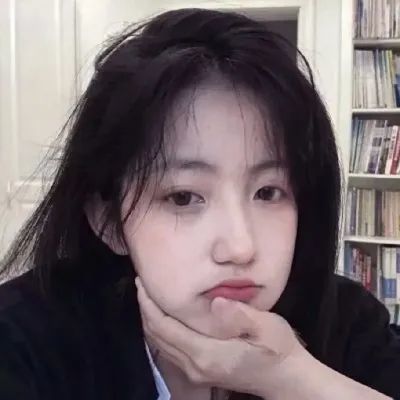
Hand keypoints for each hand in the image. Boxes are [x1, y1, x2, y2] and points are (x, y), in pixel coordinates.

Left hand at [135, 277, 307, 397]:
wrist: (285, 378)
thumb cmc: (278, 349)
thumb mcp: (268, 327)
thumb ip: (241, 315)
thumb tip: (215, 302)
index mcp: (209, 354)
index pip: (167, 328)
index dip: (150, 305)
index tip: (142, 282)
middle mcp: (196, 366)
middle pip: (158, 336)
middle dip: (145, 308)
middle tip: (141, 282)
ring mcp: (196, 372)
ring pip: (161, 344)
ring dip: (150, 319)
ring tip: (147, 294)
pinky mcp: (199, 372)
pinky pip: (169, 348)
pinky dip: (160, 330)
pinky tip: (163, 314)